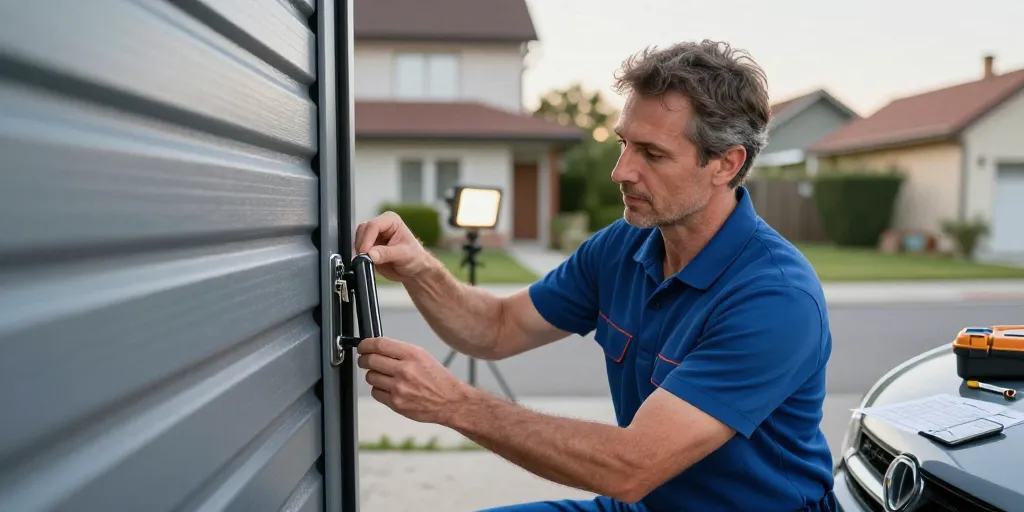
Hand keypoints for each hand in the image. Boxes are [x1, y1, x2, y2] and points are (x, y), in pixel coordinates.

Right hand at [354, 211, 434, 281]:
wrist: (414, 270)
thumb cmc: (415, 257)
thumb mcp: (403, 255)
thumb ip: (386, 254)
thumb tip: (370, 254)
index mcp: (391, 221)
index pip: (373, 225)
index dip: (367, 239)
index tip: (365, 252)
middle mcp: (381, 226)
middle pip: (362, 230)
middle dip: (362, 245)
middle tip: (366, 258)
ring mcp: (373, 237)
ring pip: (358, 240)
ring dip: (360, 251)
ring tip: (371, 261)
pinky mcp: (368, 248)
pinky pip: (358, 250)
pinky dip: (360, 257)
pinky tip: (369, 263)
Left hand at [357, 337, 471, 424]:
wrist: (450, 402)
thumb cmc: (438, 379)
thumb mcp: (423, 357)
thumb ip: (401, 352)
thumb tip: (378, 349)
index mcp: (412, 355)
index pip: (379, 345)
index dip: (366, 345)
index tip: (363, 346)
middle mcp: (405, 370)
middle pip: (370, 360)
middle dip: (364, 359)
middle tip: (365, 360)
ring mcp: (399, 387)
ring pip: (371, 376)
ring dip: (373, 375)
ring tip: (383, 376)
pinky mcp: (396, 403)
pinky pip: (375, 392)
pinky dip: (378, 389)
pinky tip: (389, 388)